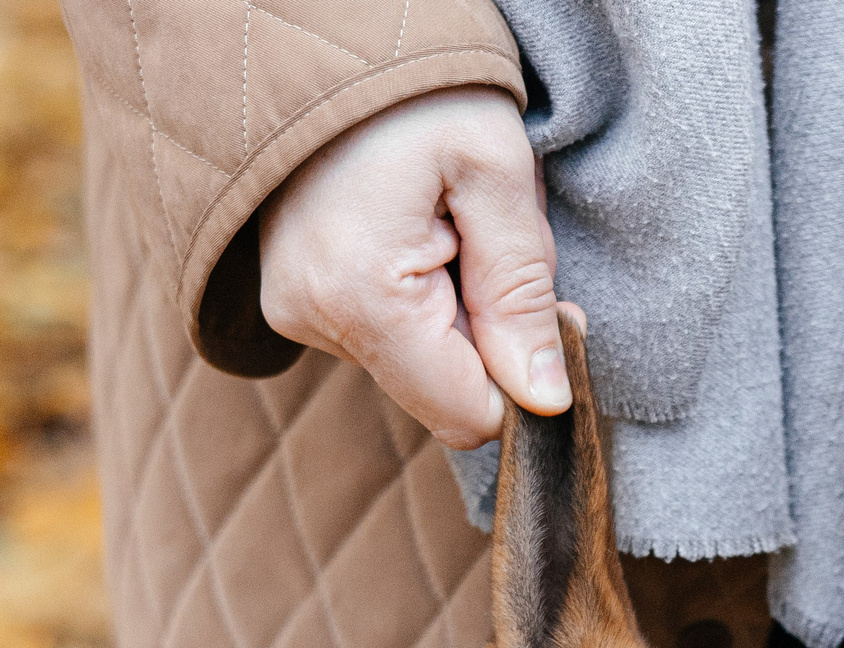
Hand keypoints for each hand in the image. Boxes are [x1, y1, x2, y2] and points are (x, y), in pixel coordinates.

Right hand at [258, 88, 567, 449]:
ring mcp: (294, 311)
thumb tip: (546, 400)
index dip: (524, 379)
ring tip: (448, 220)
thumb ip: (523, 294)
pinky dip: (419, 295)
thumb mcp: (495, 174)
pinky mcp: (292, 299)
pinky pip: (384, 333)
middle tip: (496, 241)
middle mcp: (313, 318)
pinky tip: (417, 227)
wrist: (319, 28)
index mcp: (363, 296)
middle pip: (443, 389)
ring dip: (457, 307)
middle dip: (491, 332)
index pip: (468, 413)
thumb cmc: (417, 88)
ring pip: (418, 362)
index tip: (551, 312)